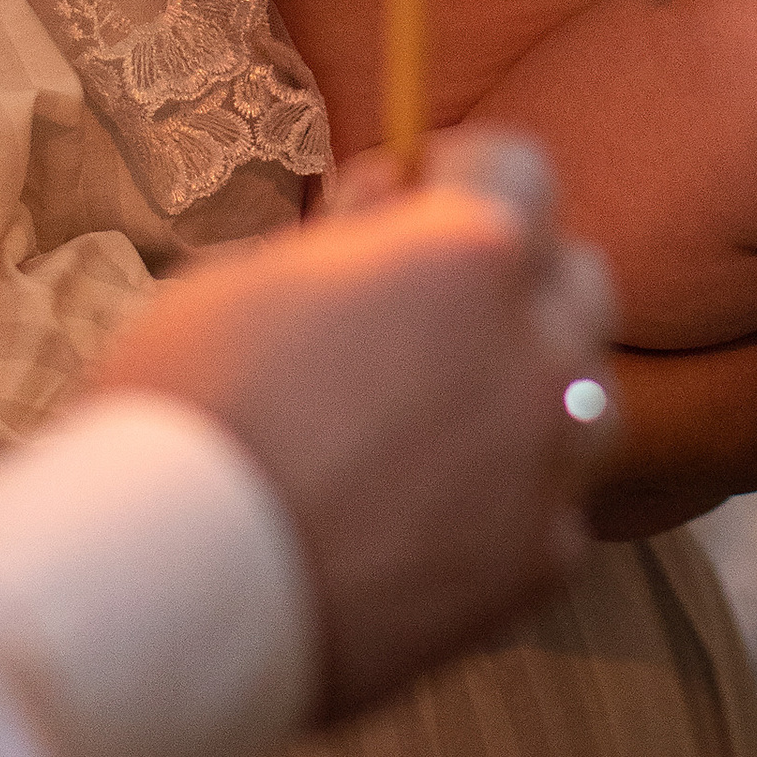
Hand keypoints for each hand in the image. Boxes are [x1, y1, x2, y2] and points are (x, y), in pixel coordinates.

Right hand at [89, 133, 615, 717]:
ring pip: (585, 400)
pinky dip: (512, 505)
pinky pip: (556, 509)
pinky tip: (430, 519)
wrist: (172, 589)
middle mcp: (533, 349)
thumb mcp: (245, 278)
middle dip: (514, 286)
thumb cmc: (186, 411)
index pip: (520, 168)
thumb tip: (389, 204)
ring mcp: (546, 462)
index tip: (420, 200)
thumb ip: (349, 238)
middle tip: (426, 319)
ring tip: (436, 426)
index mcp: (466, 252)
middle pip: (576, 282)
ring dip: (530, 396)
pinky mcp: (537, 564)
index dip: (466, 176)